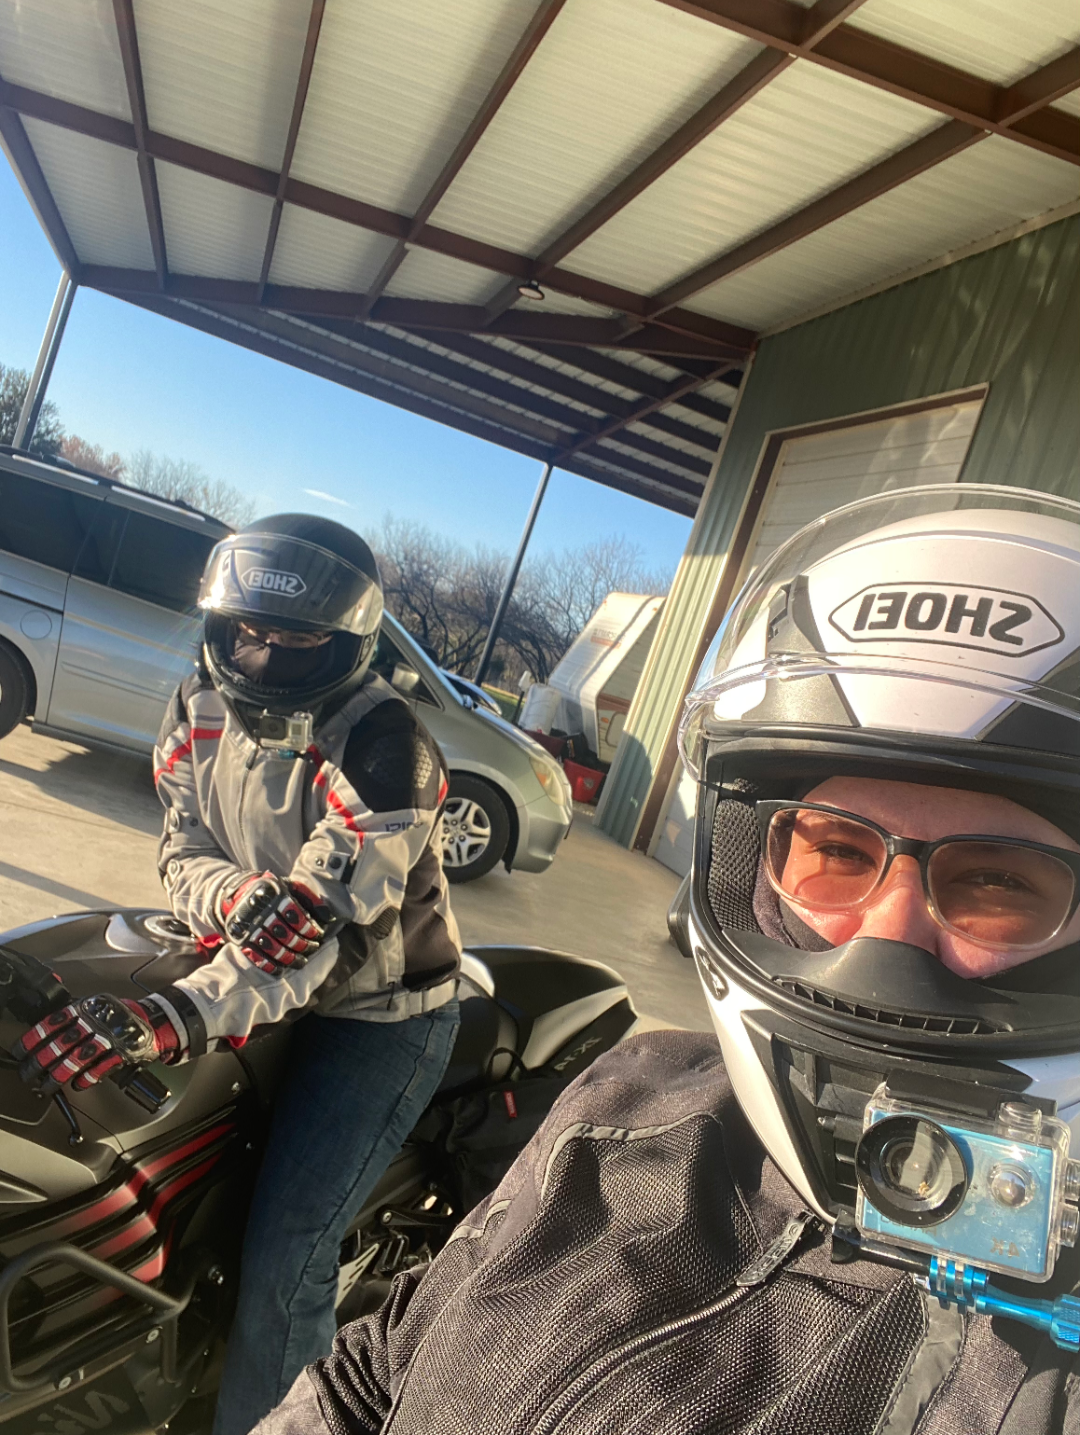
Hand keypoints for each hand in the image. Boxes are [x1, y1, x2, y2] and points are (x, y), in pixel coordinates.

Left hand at [13, 995, 184, 1093]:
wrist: (155, 1020)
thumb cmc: (121, 1016)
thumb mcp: (96, 1007)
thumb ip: (74, 1017)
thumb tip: (45, 1033)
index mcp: (87, 1007)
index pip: (55, 1022)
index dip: (36, 1037)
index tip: (22, 1050)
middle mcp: (97, 1021)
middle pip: (63, 1042)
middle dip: (42, 1060)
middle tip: (29, 1073)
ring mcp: (111, 1037)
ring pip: (79, 1057)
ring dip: (60, 1073)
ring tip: (48, 1085)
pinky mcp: (124, 1052)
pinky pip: (102, 1067)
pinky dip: (88, 1077)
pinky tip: (78, 1084)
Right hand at [219, 872, 325, 975]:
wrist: (238, 893)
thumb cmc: (272, 891)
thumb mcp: (291, 886)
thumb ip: (311, 898)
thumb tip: (329, 918)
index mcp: (276, 898)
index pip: (296, 917)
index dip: (309, 929)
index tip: (318, 935)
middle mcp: (263, 913)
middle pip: (286, 935)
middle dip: (303, 945)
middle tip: (313, 948)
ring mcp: (251, 928)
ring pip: (274, 948)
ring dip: (290, 958)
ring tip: (302, 962)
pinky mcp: (243, 940)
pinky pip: (257, 957)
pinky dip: (270, 965)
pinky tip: (281, 969)